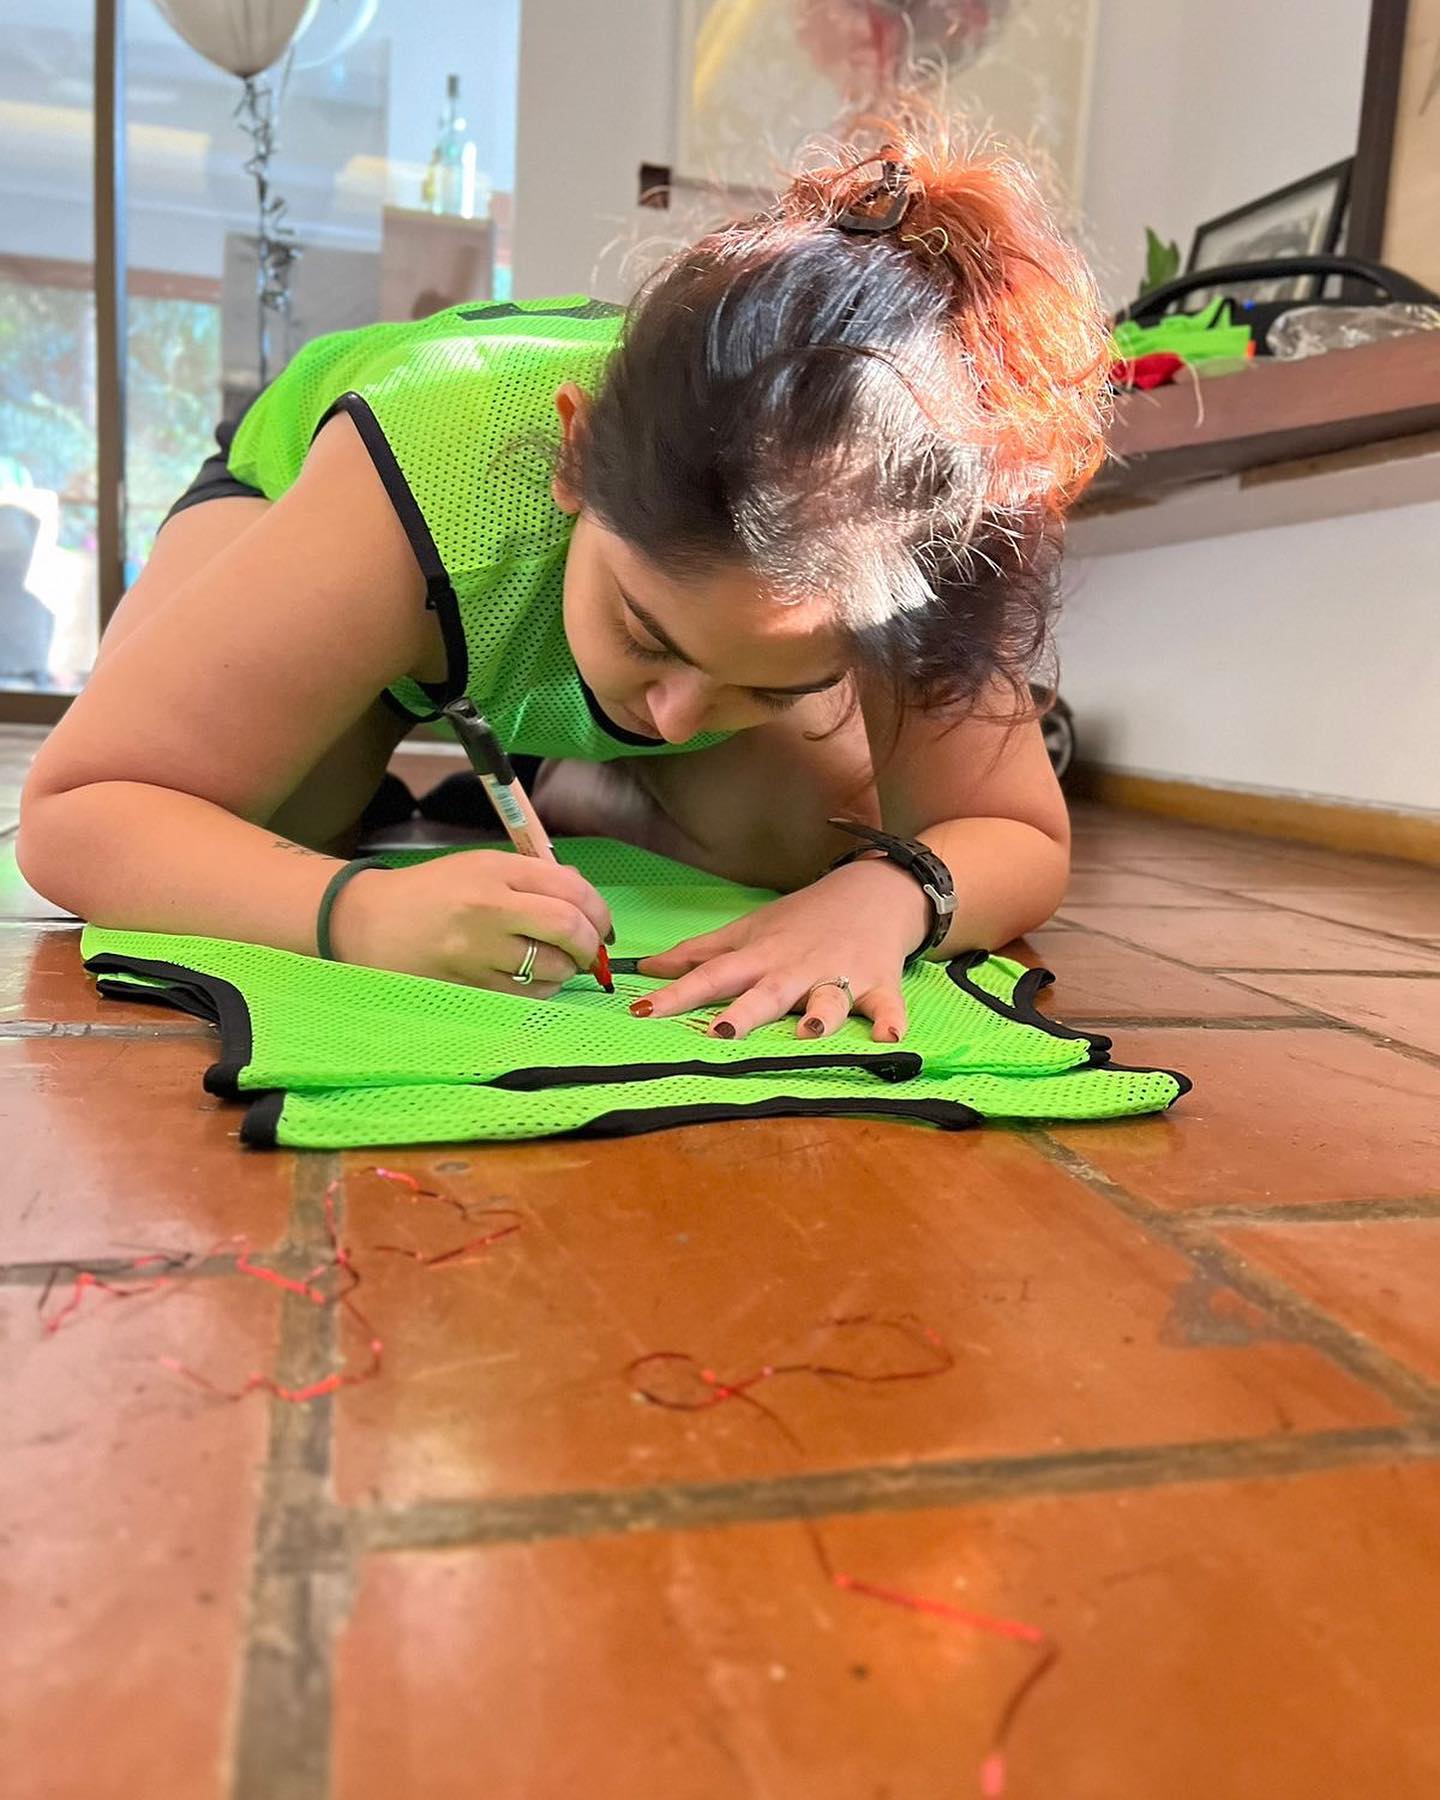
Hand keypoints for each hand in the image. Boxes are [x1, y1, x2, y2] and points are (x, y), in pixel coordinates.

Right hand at [331, 849, 611, 995]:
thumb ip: (533, 878)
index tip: (604, 925)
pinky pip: (525, 995)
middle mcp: (488, 908)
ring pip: (551, 968)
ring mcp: (476, 951)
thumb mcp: (480, 867)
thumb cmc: (431, 892)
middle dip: (591, 945)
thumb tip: (586, 899)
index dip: (600, 911)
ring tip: (557, 965)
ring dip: (567, 971)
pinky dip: (541, 990)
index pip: (570, 888)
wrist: (367, 921)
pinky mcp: (466, 985)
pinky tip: (532, 980)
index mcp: (495, 870)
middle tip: (592, 952)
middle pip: (568, 928)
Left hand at [633, 859, 930, 1039]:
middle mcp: (796, 969)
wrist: (874, 892)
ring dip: (821, 1016)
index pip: (712, 975)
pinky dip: (891, 1021)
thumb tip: (648, 969)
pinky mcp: (879, 984)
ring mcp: (839, 976)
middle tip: (720, 1032)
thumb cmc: (802, 919)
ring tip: (810, 1032)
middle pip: (767, 993)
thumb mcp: (749, 931)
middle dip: (745, 1012)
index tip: (643, 1011)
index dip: (678, 994)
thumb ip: (699, 954)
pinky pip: (887, 1006)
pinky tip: (890, 1037)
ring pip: (828, 1000)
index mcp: (760, 957)